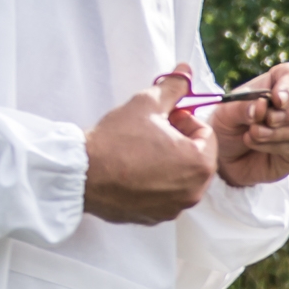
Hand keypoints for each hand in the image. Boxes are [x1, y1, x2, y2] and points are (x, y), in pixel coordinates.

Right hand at [84, 75, 219, 224]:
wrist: (82, 173)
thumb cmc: (116, 140)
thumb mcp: (147, 104)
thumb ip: (173, 87)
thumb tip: (185, 70)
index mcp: (200, 164)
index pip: (206, 134)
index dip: (185, 120)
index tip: (165, 118)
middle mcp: (193, 192)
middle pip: (197, 158)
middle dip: (180, 142)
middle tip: (153, 131)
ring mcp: (174, 208)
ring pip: (181, 177)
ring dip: (169, 162)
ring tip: (142, 150)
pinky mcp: (154, 218)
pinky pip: (164, 195)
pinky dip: (156, 183)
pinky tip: (134, 170)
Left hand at [200, 60, 288, 186]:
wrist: (224, 157)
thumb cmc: (227, 126)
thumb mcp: (225, 113)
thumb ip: (241, 107)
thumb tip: (261, 107)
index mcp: (281, 82)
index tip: (277, 100)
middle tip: (269, 120)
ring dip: (279, 132)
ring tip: (253, 133)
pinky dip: (275, 146)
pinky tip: (256, 144)